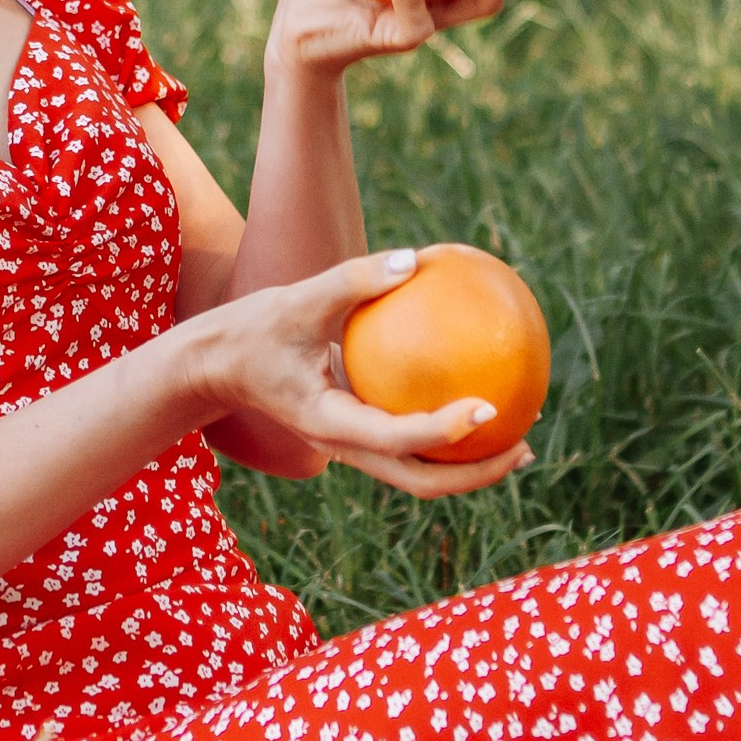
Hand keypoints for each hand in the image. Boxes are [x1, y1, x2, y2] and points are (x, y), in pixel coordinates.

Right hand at [187, 249, 533, 496]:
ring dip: (468, 466)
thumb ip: (353, 280)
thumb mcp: (296, 299)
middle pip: (420, 481)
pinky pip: (410, 445)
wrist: (216, 366)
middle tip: (524, 446)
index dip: (444, 431)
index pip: (395, 439)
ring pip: (418, 474)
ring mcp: (351, 448)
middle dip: (475, 474)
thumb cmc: (253, 331)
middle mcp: (344, 448)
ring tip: (518, 440)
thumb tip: (415, 260)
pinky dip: (446, 436)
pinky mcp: (356, 436)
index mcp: (329, 423)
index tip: (487, 407)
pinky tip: (477, 400)